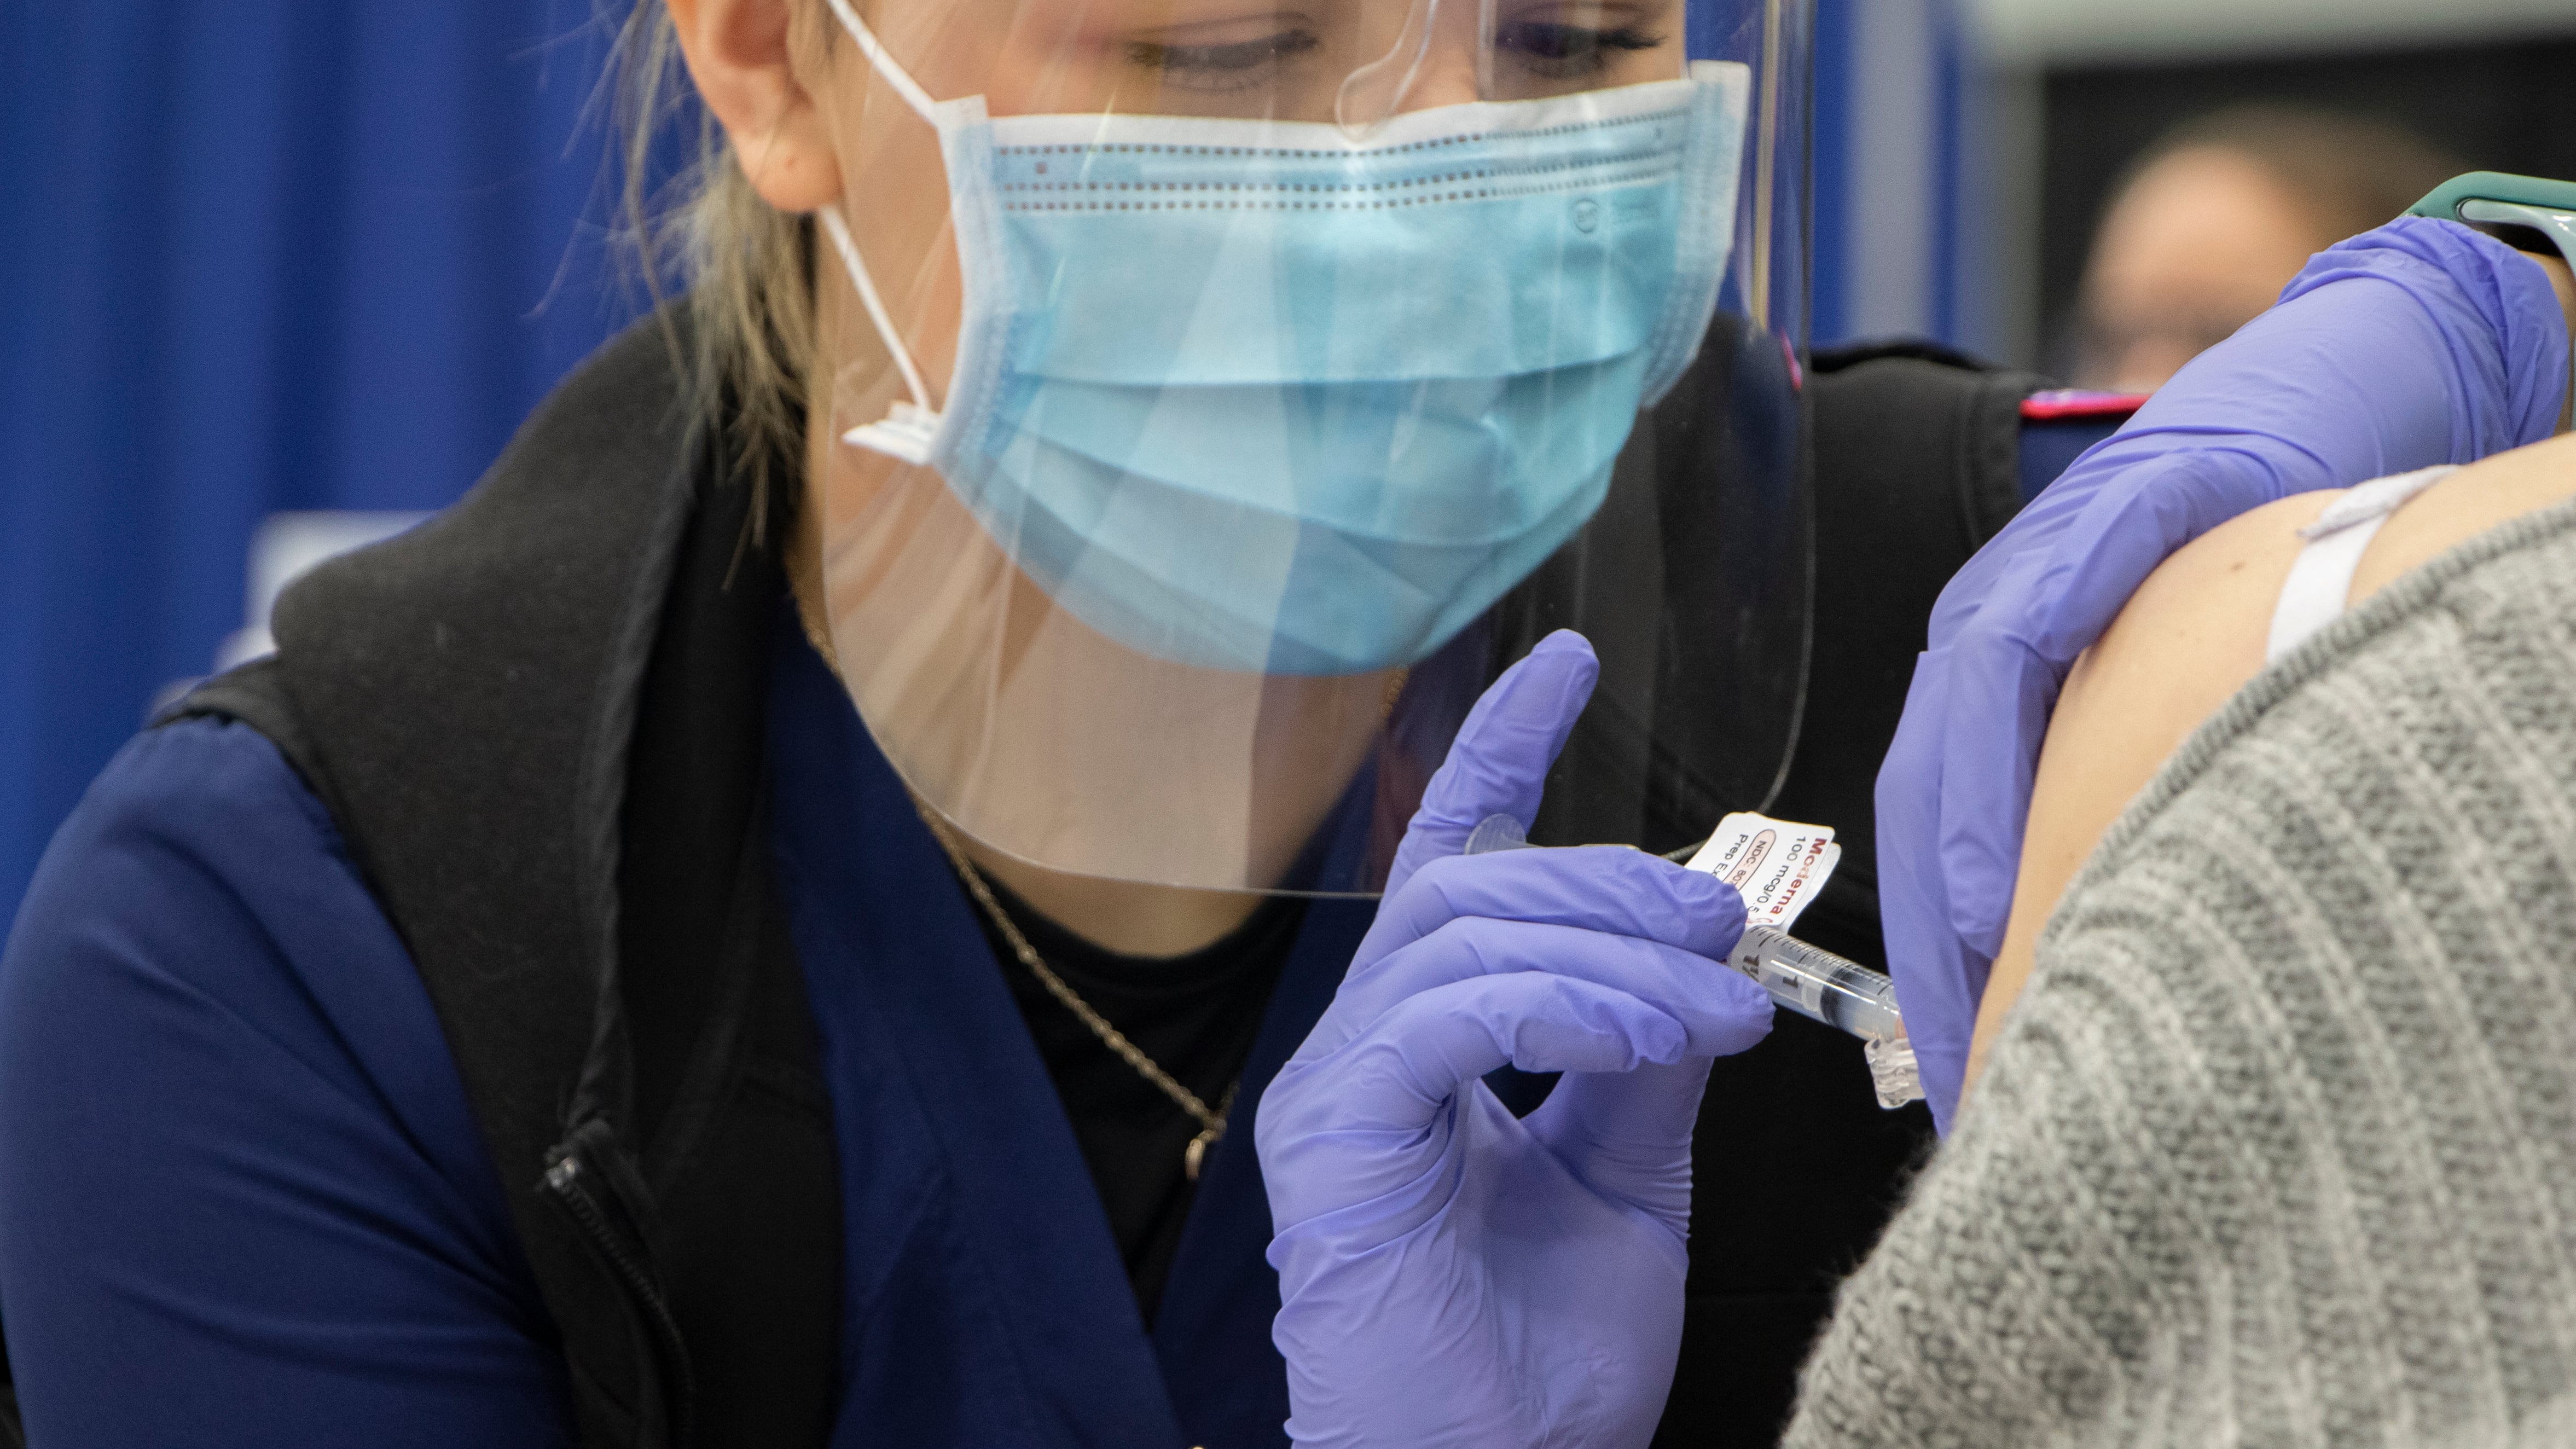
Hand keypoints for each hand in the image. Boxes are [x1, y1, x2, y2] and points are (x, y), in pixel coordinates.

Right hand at [1259, 630, 1773, 1448]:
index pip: (1455, 866)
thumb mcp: (1628, 1181)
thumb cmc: (1541, 1368)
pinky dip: (1558, 1006)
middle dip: (1608, 879)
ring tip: (1712, 1003)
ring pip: (1460, 933)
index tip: (1563, 662)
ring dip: (1609, 948)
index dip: (1504, 754)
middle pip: (1470, 884)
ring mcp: (1338, 1091)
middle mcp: (1367, 1053)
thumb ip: (1646, 1060)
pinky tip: (1644, 1037)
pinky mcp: (1333, 1135)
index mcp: (1428, 1052)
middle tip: (1724, 920)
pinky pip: (1444, 1016)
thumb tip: (1701, 961)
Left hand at [1877, 217, 2573, 1129]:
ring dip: (1947, 868)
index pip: (1934, 820)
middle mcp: (1993, 617)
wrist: (2359, 385)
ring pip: (1946, 738)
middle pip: (1921, 796)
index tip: (1949, 1052)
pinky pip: (2011, 649)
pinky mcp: (2100, 520)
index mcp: (2004, 662)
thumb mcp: (2194, 680)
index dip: (1931, 941)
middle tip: (1953, 1059)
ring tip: (1965, 988)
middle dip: (1931, 934)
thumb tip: (2113, 917)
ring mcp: (2037, 565)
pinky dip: (1991, 753)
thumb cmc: (2286, 552)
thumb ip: (2135, 771)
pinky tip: (1994, 850)